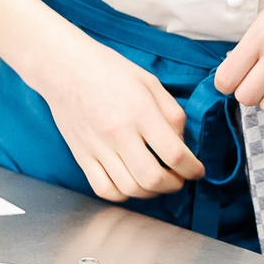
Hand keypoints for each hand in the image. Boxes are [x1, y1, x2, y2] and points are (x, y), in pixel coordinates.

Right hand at [0, 0, 203, 201]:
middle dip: (174, 185)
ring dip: (151, 192)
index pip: (173, 153)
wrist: (65, 68)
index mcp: (140, 112)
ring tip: (159, 182)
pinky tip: (132, 184)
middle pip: (152, 178)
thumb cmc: (110, 71)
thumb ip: (171, 114)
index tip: (198, 171)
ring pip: (129, 189)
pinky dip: (122, 195)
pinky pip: (103, 189)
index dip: (192, 168)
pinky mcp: (81, 156)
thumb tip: (182, 144)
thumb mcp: (151, 83)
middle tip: (180, 178)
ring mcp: (97, 148)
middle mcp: (118, 134)